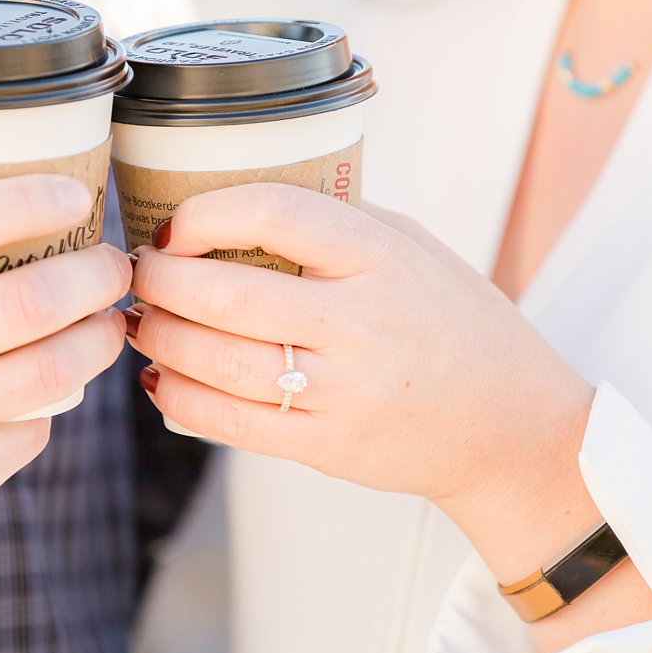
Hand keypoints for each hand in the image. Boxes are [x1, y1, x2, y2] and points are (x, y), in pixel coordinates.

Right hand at [0, 175, 130, 600]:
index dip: (26, 202)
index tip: (74, 194)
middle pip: (31, 299)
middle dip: (97, 274)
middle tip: (116, 265)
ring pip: (55, 368)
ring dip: (100, 339)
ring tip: (109, 323)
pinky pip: (33, 431)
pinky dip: (48, 409)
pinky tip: (40, 397)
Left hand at [127, 184, 594, 526]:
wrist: (511, 426)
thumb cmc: (456, 324)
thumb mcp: (414, 247)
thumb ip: (337, 223)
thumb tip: (234, 206)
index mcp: (380, 256)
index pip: (270, 213)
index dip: (202, 214)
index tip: (174, 226)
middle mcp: (360, 321)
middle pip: (225, 295)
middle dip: (160, 282)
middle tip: (140, 275)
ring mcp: (343, 390)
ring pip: (217, 363)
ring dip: (160, 339)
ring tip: (142, 322)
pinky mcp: (328, 447)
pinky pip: (230, 424)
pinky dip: (180, 398)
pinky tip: (161, 378)